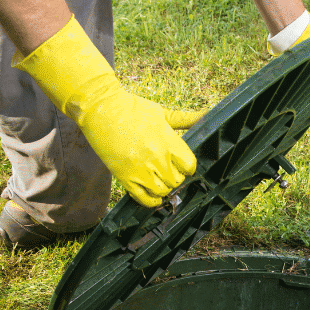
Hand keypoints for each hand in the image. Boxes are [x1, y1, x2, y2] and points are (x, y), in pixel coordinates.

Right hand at [14, 16, 199, 206]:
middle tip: (169, 171)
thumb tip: (208, 114)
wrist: (101, 109)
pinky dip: (151, 200)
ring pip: (162, 191)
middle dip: (176, 177)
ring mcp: (140, 168)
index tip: (183, 165)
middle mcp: (156, 156)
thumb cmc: (133, 109)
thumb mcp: (162, 112)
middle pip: (176, 180)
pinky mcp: (125, 176)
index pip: (189, 165)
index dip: (188, 167)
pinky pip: (143, 199)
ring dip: (163, 188)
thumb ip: (185, 118)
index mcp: (168, 140)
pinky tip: (153, 195)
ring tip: (159, 180)